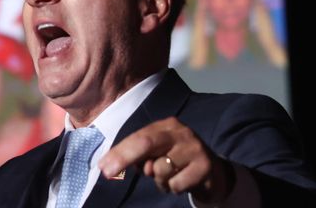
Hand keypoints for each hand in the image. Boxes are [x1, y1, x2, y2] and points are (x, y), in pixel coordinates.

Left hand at [99, 117, 234, 203]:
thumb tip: (119, 165)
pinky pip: (175, 184)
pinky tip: (183, 182)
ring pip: (161, 170)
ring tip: (170, 178)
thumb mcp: (157, 155)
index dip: (119, 152)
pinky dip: (174, 188)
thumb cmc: (178, 162)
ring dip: (160, 181)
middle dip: (124, 157)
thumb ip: (140, 157)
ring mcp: (195, 148)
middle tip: (107, 173)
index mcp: (167, 126)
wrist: (213, 172)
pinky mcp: (204, 166)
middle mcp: (181, 132)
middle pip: (147, 144)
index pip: (139, 137)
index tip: (102, 167)